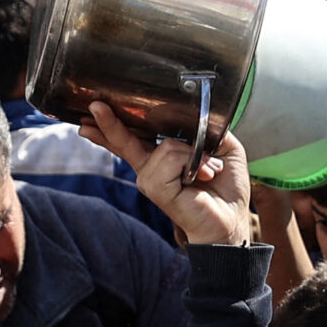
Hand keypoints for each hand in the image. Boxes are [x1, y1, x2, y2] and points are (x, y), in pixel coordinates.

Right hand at [82, 100, 252, 246]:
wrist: (232, 220)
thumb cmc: (226, 189)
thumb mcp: (223, 148)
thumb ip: (206, 130)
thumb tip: (189, 119)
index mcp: (162, 159)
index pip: (133, 138)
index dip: (111, 125)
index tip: (95, 109)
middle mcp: (151, 169)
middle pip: (124, 140)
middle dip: (109, 123)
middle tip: (95, 106)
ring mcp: (150, 179)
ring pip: (165, 146)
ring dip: (195, 155)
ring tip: (208, 171)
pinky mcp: (155, 188)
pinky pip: (171, 157)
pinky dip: (193, 163)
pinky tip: (202, 177)